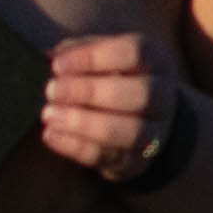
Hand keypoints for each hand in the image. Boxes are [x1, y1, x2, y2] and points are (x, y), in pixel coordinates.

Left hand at [35, 28, 182, 184]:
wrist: (136, 119)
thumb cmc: (111, 77)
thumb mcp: (100, 56)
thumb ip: (79, 51)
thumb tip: (51, 55)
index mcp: (157, 60)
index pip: (135, 52)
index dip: (94, 57)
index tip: (56, 64)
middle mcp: (164, 97)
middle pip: (140, 93)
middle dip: (90, 91)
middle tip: (50, 90)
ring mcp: (155, 133)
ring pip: (131, 131)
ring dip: (84, 123)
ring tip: (48, 114)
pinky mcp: (135, 161)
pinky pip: (109, 157)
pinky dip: (76, 146)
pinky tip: (51, 135)